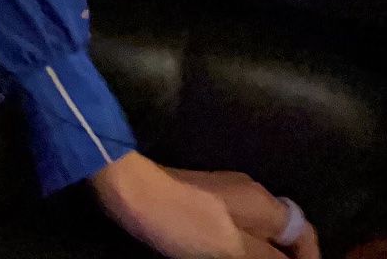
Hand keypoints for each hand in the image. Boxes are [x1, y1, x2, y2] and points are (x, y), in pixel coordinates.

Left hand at [167, 171, 318, 258]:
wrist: (136, 192)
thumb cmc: (188, 222)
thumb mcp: (233, 249)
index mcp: (264, 204)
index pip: (304, 232)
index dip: (309, 258)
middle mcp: (252, 194)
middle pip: (282, 234)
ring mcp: (228, 195)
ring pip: (258, 233)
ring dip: (260, 255)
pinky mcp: (207, 201)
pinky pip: (237, 229)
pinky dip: (240, 249)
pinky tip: (226, 258)